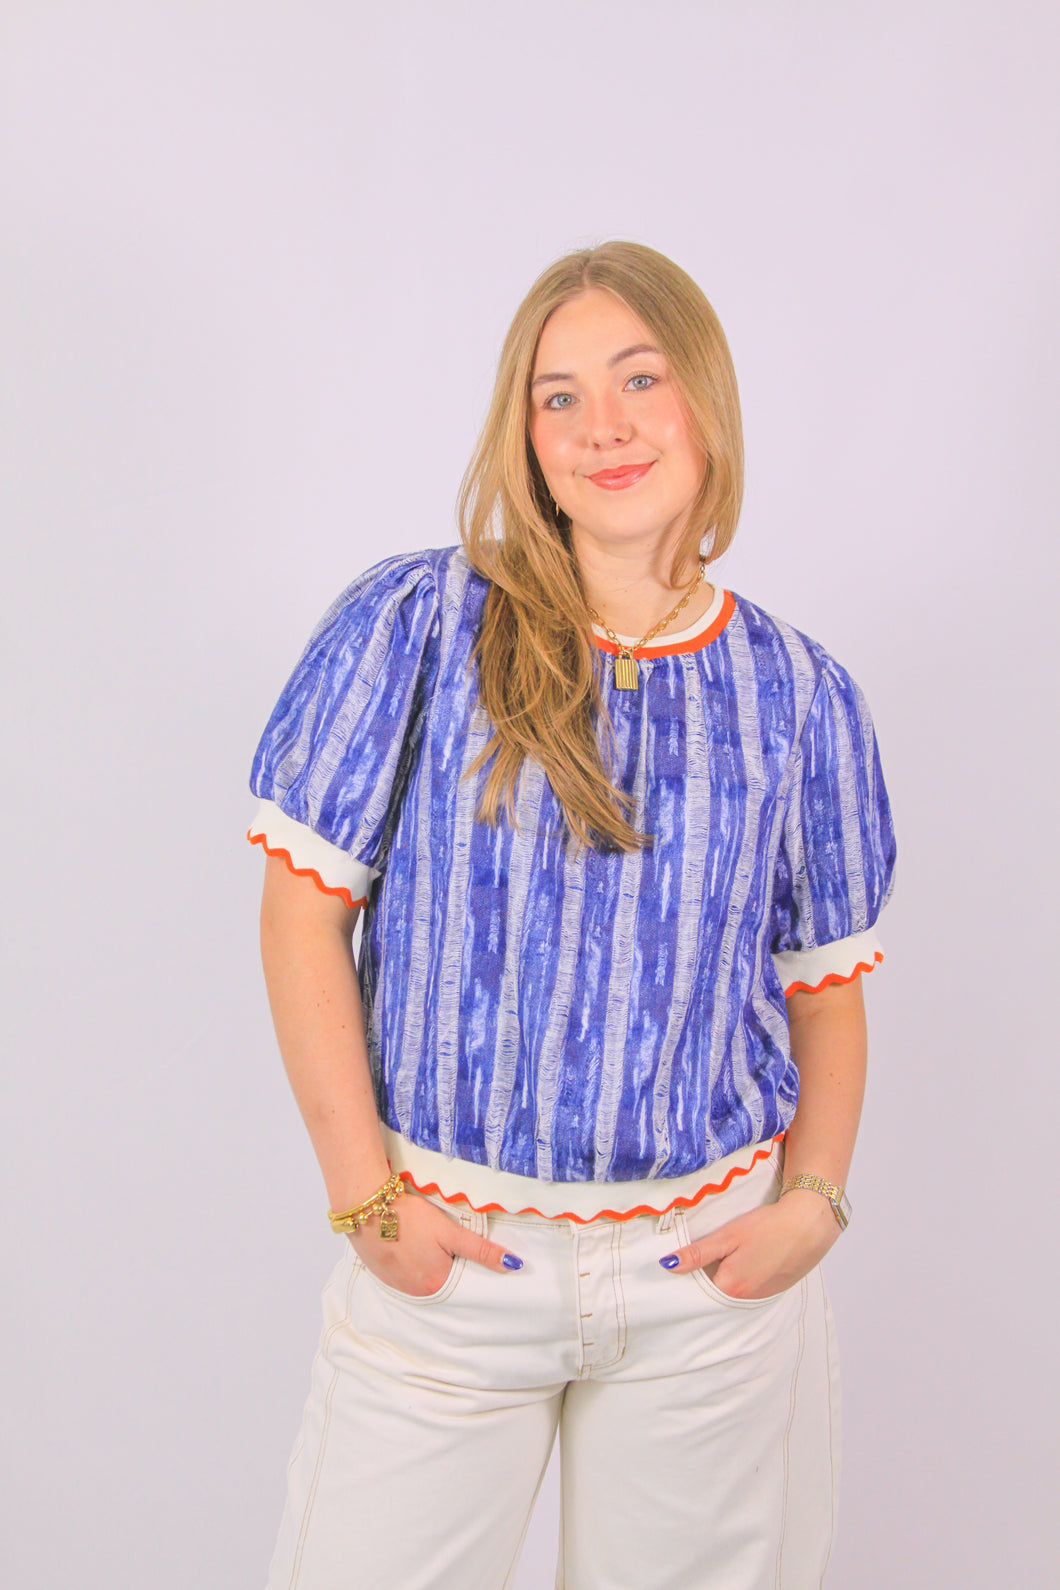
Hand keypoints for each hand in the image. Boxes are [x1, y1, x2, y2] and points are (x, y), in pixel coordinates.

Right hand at [347, 1188, 523, 1296]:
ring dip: (428, 1265)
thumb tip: (513, 1265)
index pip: (463, 1283)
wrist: (366, 1206)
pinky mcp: (381, 1273)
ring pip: (421, 1278)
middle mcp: (416, 1292)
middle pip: (442, 1281)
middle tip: (446, 1244)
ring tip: (428, 1243)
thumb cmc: (410, 1217)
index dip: (469, 1267)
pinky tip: (410, 1246)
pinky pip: (403, 1275)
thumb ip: (481, 1250)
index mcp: (436, 1284)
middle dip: (448, 1266)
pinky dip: (410, 1264)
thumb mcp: (450, 1232)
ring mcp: (396, 1284)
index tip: (470, 1254)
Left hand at [660, 1190, 838, 1299]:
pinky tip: (743, 1261)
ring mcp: (761, 1296)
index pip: (696, 1293)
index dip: (683, 1281)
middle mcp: (744, 1299)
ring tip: (719, 1259)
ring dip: (722, 1281)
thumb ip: (698, 1253)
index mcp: (730, 1287)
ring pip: (731, 1293)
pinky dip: (741, 1279)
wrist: (809, 1224)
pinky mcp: (774, 1289)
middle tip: (693, 1261)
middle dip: (701, 1282)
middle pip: (713, 1295)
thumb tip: (668, 1265)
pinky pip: (749, 1290)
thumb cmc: (768, 1227)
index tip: (673, 1270)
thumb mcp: (728, 1236)